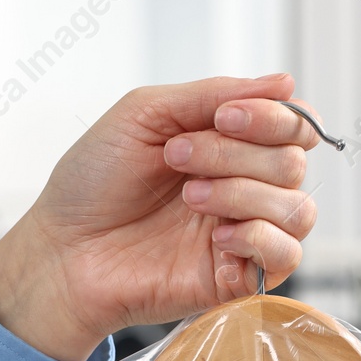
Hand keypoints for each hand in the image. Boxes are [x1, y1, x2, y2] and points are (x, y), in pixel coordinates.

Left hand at [0, 74, 324, 360]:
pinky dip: (258, 238)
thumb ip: (215, 94)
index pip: (295, 127)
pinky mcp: (240, 278)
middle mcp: (247, 188)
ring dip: (243, 194)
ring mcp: (246, 234)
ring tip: (190, 197)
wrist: (62, 249)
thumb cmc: (94, 183)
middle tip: (178, 158)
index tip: (224, 118)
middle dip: (236, 154)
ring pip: (297, 209)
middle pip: (293, 163)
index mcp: (231, 145)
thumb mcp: (146, 114)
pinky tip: (216, 237)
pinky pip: (287, 257)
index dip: (274, 118)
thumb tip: (285, 82)